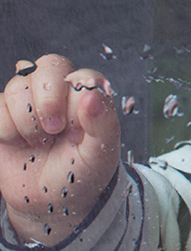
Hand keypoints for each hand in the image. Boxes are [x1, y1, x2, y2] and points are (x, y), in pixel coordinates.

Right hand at [0, 55, 120, 245]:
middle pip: (49, 66)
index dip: (75, 104)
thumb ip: (103, 123)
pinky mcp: (4, 115)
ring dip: (27, 120)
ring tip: (40, 142)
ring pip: (19, 85)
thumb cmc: (82, 173)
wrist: (51, 202)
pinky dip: (6, 128)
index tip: (76, 134)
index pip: (82, 76)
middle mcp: (60, 92)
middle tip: (53, 131)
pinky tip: (18, 142)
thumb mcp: (101, 153)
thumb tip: (93, 94)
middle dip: (47, 101)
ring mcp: (30, 101)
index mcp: (88, 96)